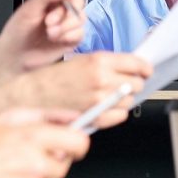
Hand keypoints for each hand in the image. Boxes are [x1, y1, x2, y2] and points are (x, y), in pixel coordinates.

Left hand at [0, 0, 87, 71]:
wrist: (16, 57)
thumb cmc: (18, 31)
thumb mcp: (28, 9)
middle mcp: (65, 7)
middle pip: (79, 0)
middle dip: (64, 12)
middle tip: (48, 21)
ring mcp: (70, 23)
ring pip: (81, 18)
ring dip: (64, 26)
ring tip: (49, 33)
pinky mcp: (73, 38)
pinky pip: (80, 33)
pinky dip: (68, 36)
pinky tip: (56, 40)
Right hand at [0, 105, 87, 177]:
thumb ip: (36, 112)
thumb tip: (66, 115)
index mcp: (30, 138)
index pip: (79, 142)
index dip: (76, 139)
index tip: (69, 139)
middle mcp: (34, 166)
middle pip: (66, 163)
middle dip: (54, 155)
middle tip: (31, 150)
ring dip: (41, 172)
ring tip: (13, 164)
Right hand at [3, 53, 149, 129]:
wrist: (33, 96)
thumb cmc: (52, 78)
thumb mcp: (81, 60)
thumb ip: (107, 64)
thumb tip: (130, 68)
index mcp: (99, 61)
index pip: (138, 64)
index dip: (144, 67)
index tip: (144, 69)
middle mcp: (102, 80)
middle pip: (137, 83)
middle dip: (133, 82)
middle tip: (124, 81)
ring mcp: (100, 100)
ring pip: (130, 100)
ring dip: (124, 98)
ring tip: (110, 95)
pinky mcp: (96, 117)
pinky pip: (120, 116)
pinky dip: (116, 113)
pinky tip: (106, 107)